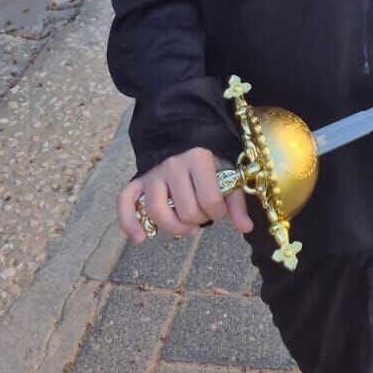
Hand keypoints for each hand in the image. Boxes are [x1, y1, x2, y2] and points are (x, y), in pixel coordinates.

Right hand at [116, 148, 254, 242]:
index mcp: (198, 158)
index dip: (218, 212)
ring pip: (157, 212)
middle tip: (203, 215)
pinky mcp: (137, 181)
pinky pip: (125, 202)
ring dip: (174, 228)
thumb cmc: (207, 159)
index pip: (210, 199)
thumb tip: (247, 228)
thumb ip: (236, 200)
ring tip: (187, 228)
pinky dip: (129, 223)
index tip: (219, 209)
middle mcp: (173, 165)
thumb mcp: (225, 172)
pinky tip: (140, 239)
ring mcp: (152, 173)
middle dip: (199, 220)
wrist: (182, 134)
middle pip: (186, 210)